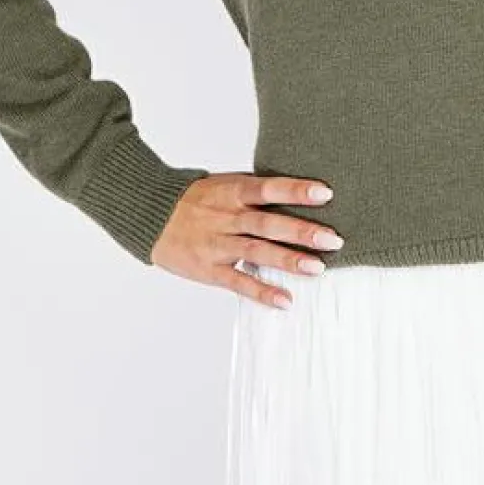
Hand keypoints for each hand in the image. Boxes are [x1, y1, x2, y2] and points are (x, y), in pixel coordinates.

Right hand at [149, 171, 343, 308]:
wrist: (150, 214)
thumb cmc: (196, 198)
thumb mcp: (224, 184)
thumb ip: (256, 191)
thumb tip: (300, 191)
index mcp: (231, 191)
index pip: (268, 188)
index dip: (296, 190)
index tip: (326, 194)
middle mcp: (226, 216)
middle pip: (267, 223)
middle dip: (301, 232)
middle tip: (333, 239)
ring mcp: (217, 244)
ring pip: (256, 252)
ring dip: (288, 261)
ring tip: (318, 268)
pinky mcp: (209, 269)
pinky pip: (238, 282)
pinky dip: (262, 291)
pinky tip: (286, 300)